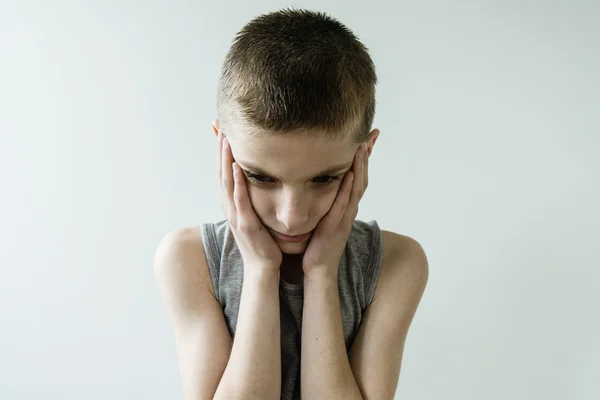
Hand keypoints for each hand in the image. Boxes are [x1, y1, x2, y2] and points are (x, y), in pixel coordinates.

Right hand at [218, 131, 282, 273]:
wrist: (264, 267)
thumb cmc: (263, 242)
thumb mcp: (256, 215)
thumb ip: (254, 198)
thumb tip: (260, 181)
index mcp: (233, 204)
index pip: (225, 172)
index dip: (222, 151)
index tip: (223, 130)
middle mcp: (230, 208)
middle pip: (222, 172)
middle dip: (221, 149)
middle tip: (220, 126)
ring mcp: (236, 216)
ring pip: (227, 182)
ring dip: (226, 160)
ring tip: (226, 139)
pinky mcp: (245, 224)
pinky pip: (239, 199)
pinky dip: (237, 182)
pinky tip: (238, 167)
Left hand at [302, 142, 368, 276]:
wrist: (317, 269)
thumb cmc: (317, 244)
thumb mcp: (322, 217)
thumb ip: (323, 201)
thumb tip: (314, 183)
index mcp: (345, 206)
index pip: (357, 176)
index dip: (362, 157)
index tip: (365, 137)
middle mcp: (349, 209)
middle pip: (362, 177)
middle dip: (367, 155)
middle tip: (372, 134)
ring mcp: (345, 217)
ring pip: (356, 187)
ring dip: (360, 167)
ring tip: (361, 146)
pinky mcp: (336, 226)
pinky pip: (344, 204)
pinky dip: (348, 188)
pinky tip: (348, 174)